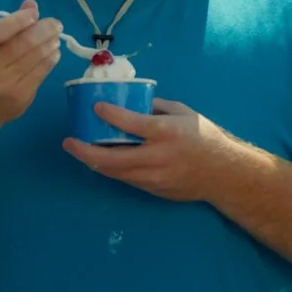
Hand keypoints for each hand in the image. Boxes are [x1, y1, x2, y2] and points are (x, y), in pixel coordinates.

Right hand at [0, 0, 61, 127]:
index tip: (34, 13)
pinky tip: (53, 53)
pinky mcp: (20, 98)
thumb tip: (32, 5)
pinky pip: (40, 74)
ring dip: (51, 44)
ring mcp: (6, 85)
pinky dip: (50, 60)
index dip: (20, 19)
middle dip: (45, 30)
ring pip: (36, 59)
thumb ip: (6, 24)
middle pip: (23, 44)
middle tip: (56, 24)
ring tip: (56, 37)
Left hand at [62, 98, 239, 202]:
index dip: (111, 115)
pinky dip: (111, 169)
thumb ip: (156, 107)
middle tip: (69, 142)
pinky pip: (126, 179)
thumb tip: (130, 100)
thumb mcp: (183, 113)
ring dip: (93, 162)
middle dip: (85, 151)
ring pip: (115, 173)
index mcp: (167, 132)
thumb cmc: (204, 137)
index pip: (133, 124)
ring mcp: (154, 178)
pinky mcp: (153, 190)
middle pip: (113, 159)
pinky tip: (101, 159)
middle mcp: (158, 157)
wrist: (223, 174)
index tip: (95, 107)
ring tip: (79, 150)